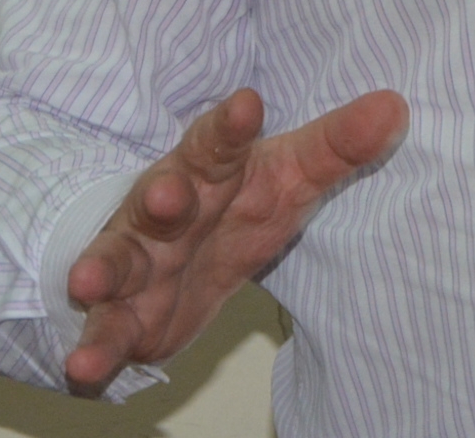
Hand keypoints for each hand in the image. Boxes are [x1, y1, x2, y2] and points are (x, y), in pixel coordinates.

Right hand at [64, 87, 408, 395]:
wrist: (167, 256)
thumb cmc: (232, 207)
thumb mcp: (287, 177)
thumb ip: (337, 147)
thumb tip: (393, 106)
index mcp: (207, 173)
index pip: (218, 143)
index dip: (231, 127)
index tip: (247, 105)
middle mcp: (163, 212)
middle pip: (161, 198)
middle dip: (161, 196)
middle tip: (166, 192)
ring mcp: (136, 263)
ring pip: (116, 261)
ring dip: (103, 269)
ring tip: (86, 281)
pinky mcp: (122, 316)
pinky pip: (103, 332)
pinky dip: (92, 349)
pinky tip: (81, 368)